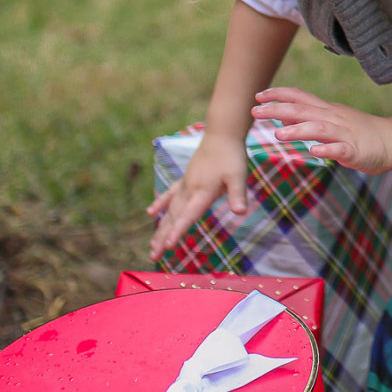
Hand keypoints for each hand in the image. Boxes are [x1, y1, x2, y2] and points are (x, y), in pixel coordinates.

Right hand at [148, 131, 248, 260]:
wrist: (222, 134)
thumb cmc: (232, 156)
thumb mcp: (239, 175)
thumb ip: (238, 194)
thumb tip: (240, 212)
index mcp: (203, 191)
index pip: (188, 215)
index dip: (178, 230)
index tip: (168, 246)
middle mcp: (190, 189)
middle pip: (174, 217)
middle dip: (163, 237)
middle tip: (153, 257)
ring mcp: (186, 184)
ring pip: (170, 210)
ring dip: (161, 228)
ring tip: (152, 246)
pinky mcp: (186, 179)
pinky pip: (170, 194)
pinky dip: (161, 204)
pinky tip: (151, 213)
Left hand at [251, 88, 391, 171]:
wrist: (390, 141)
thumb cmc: (357, 132)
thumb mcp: (330, 120)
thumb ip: (306, 117)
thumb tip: (281, 113)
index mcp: (327, 110)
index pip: (300, 97)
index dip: (279, 94)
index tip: (258, 95)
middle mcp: (334, 118)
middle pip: (304, 110)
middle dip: (278, 109)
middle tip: (256, 111)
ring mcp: (345, 134)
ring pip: (319, 129)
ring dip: (298, 130)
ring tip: (278, 134)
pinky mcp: (355, 151)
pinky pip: (340, 150)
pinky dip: (327, 150)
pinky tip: (314, 152)